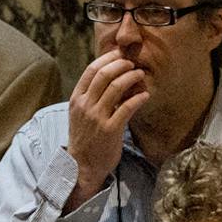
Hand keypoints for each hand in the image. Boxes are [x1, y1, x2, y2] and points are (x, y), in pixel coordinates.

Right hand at [62, 50, 149, 207]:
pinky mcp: (110, 130)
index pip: (91, 70)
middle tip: (133, 64)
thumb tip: (110, 77)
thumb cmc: (85, 139)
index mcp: (76, 99)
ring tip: (140, 76)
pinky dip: (138, 98)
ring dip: (132, 77)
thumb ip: (91, 96)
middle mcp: (85, 105)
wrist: (81, 166)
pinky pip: (127, 107)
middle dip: (122, 64)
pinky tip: (145, 95)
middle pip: (104, 74)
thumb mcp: (80, 114)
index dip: (108, 58)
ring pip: (116, 87)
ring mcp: (97, 117)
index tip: (120, 54)